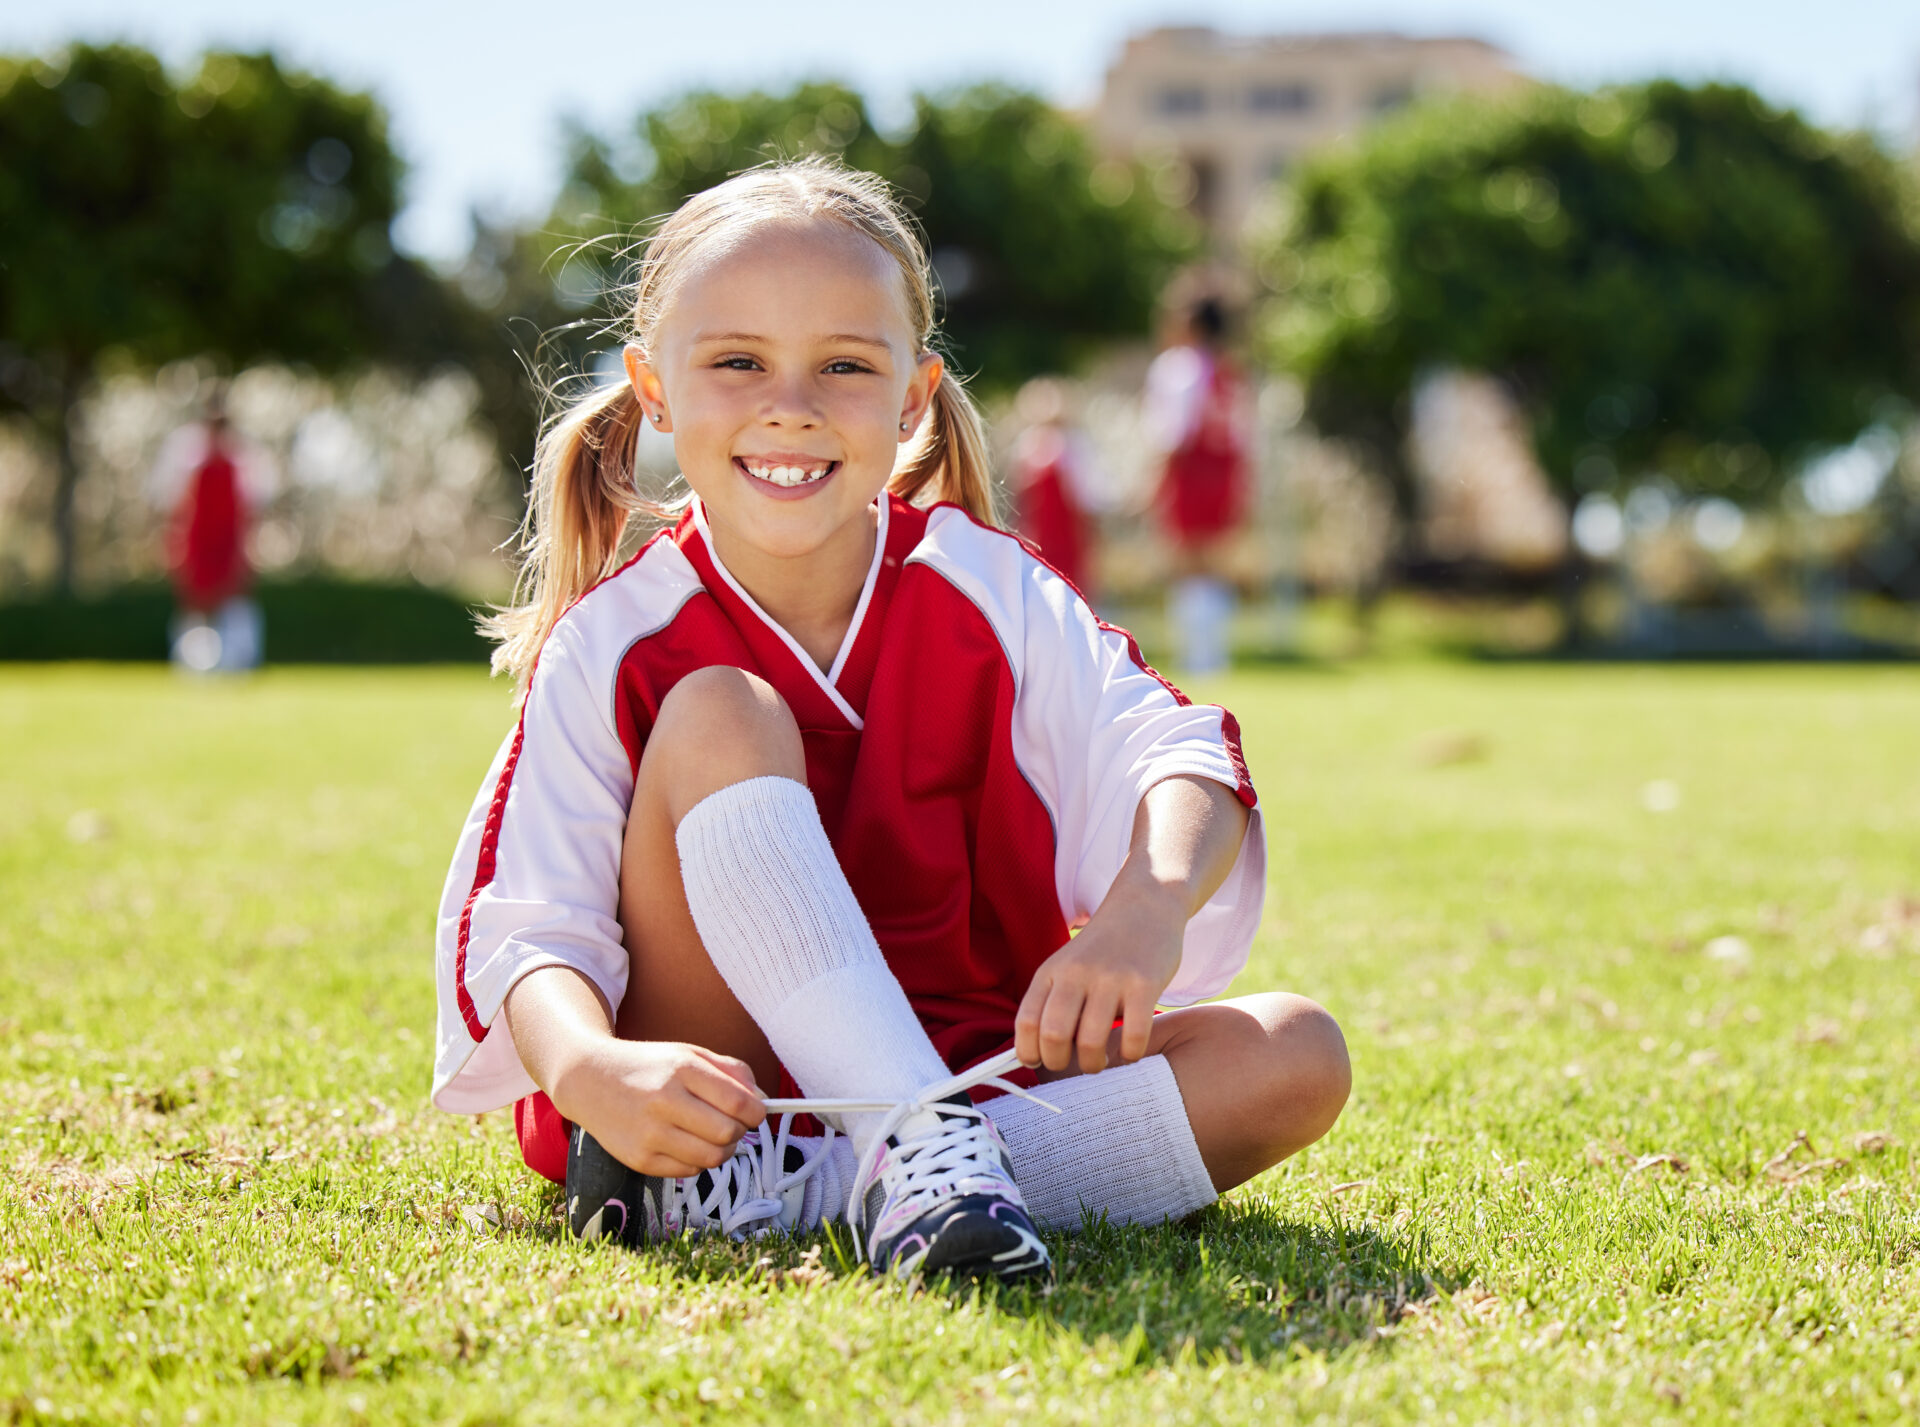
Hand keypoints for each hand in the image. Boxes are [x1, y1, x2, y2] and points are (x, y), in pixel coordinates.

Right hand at [551, 1039, 764, 1179]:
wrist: (590, 1080)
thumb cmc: (649, 1066)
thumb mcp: (690, 1053)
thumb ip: (732, 1072)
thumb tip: (763, 1101)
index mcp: (682, 1069)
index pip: (738, 1104)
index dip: (758, 1113)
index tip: (757, 1113)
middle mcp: (664, 1101)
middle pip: (728, 1134)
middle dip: (739, 1132)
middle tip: (731, 1124)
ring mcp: (649, 1133)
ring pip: (711, 1158)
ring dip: (722, 1150)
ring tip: (711, 1135)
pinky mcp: (638, 1159)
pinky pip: (688, 1171)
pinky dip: (696, 1161)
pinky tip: (686, 1142)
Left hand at [1014, 884, 1186, 1074]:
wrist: (1145, 905)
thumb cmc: (1104, 946)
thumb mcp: (1067, 965)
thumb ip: (1052, 1001)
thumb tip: (1037, 1054)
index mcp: (1051, 971)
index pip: (1026, 1022)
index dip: (1028, 1052)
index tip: (1038, 1063)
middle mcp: (1076, 973)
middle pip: (1054, 1036)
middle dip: (1059, 1064)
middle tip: (1072, 1064)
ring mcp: (1111, 978)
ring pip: (1091, 1042)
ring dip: (1094, 1065)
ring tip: (1100, 1060)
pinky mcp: (1144, 984)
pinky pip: (1133, 1036)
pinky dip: (1130, 1054)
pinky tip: (1130, 1049)